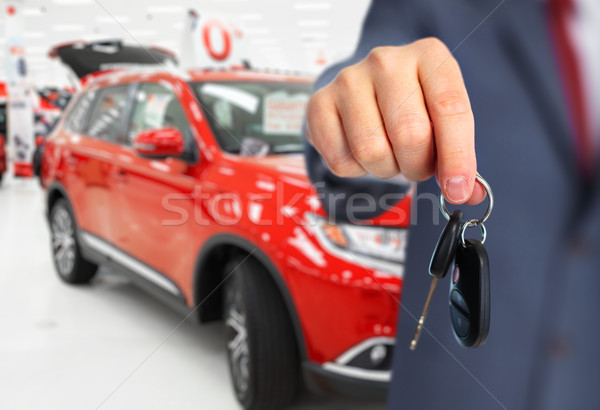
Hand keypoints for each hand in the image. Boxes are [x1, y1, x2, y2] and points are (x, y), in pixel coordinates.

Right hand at [306, 38, 484, 203]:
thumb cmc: (410, 106)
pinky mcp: (319, 104)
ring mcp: (348, 80)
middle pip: (410, 135)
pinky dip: (355, 170)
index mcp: (429, 55)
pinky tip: (359, 151)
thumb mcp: (441, 119)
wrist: (364, 90)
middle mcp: (387, 61)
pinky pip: (341, 161)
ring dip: (385, 169)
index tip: (458, 190)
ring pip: (372, 151)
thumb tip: (469, 194)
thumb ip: (457, 155)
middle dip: (417, 166)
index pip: (450, 109)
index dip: (457, 157)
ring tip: (388, 154)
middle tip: (416, 165)